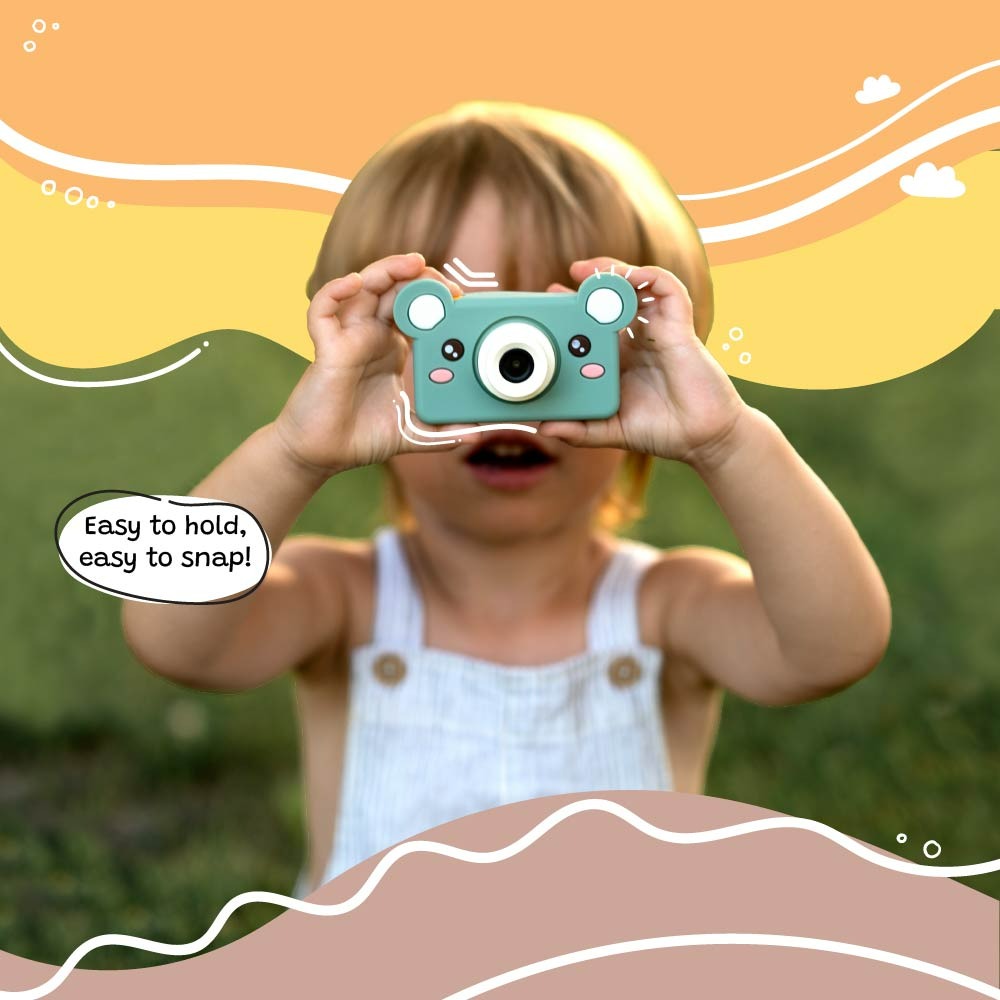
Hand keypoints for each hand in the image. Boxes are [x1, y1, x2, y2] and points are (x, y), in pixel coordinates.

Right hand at [273, 253, 464, 476]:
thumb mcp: (413, 433)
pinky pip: (322, 311)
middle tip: (443, 280)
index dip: (434, 297)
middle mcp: (370, 337)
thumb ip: (443, 432)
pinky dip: (335, 292)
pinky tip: (355, 283)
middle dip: (417, 277)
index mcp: (392, 348)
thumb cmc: (360, 437)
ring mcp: (347, 339)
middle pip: (392, 289)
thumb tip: (476, 436)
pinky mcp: (326, 349)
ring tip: (412, 263)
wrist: (323, 455)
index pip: (414, 308)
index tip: (459, 299)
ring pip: (362, 289)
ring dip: (385, 270)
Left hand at [537, 256, 748, 466]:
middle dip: (587, 285)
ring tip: (587, 272)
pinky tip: (628, 277)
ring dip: (613, 273)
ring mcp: (659, 330)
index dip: (573, 309)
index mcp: (620, 358)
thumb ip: (580, 430)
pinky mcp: (680, 328)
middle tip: (559, 287)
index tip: (550, 302)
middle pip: (611, 299)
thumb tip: (544, 427)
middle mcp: (637, 339)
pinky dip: (648, 277)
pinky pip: (668, 289)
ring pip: (637, 286)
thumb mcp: (610, 430)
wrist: (702, 439)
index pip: (593, 323)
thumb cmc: (661, 430)